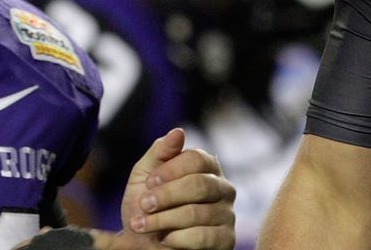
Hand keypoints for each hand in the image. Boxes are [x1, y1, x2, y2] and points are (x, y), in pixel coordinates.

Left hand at [113, 127, 236, 247]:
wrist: (142, 245)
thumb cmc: (146, 209)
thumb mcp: (144, 177)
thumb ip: (160, 153)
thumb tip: (178, 132)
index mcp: (207, 168)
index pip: (198, 159)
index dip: (171, 169)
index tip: (149, 182)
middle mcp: (222, 188)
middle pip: (200, 184)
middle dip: (166, 196)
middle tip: (144, 205)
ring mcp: (227, 214)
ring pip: (198, 212)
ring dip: (163, 220)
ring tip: (143, 225)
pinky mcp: (226, 240)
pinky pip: (204, 236)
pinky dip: (178, 239)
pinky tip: (165, 240)